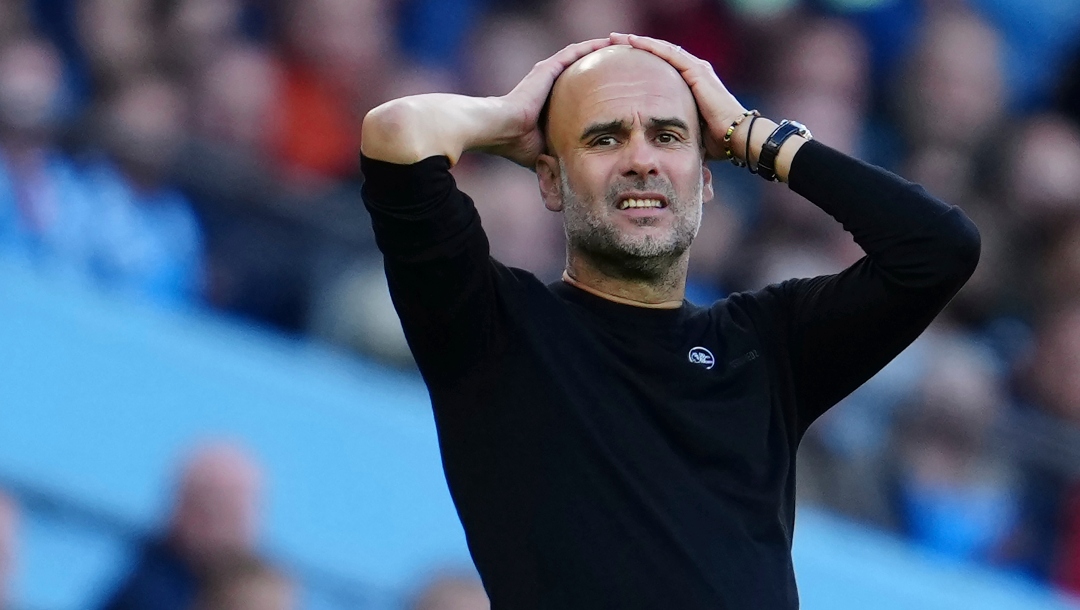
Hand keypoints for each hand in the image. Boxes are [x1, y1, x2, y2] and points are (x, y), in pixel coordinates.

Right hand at [481, 38, 612, 167]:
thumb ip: (564, 152)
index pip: (580, 90)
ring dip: (600, 50)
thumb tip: (577, 175)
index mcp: (551, 100)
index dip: (598, 88)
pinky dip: (592, 46)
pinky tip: (609, 42)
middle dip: (603, 66)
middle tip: (627, 65)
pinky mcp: (548, 68)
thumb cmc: (521, 146)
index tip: (618, 89)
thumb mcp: (551, 149)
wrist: (503, 132)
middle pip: (583, 69)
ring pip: (580, 56)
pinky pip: (574, 52)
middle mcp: (550, 83)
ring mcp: (548, 73)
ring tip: (622, 46)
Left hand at [609, 33, 747, 160]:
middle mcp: (693, 72)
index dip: (639, 63)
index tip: (616, 63)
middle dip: (633, 48)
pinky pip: (669, 53)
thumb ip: (669, 130)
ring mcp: (696, 69)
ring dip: (637, 42)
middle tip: (610, 44)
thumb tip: (653, 146)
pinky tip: (632, 41)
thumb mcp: (684, 131)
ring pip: (661, 49)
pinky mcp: (697, 71)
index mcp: (690, 84)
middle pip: (658, 54)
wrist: (736, 138)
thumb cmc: (715, 142)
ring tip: (615, 38)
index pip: (660, 67)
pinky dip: (650, 46)